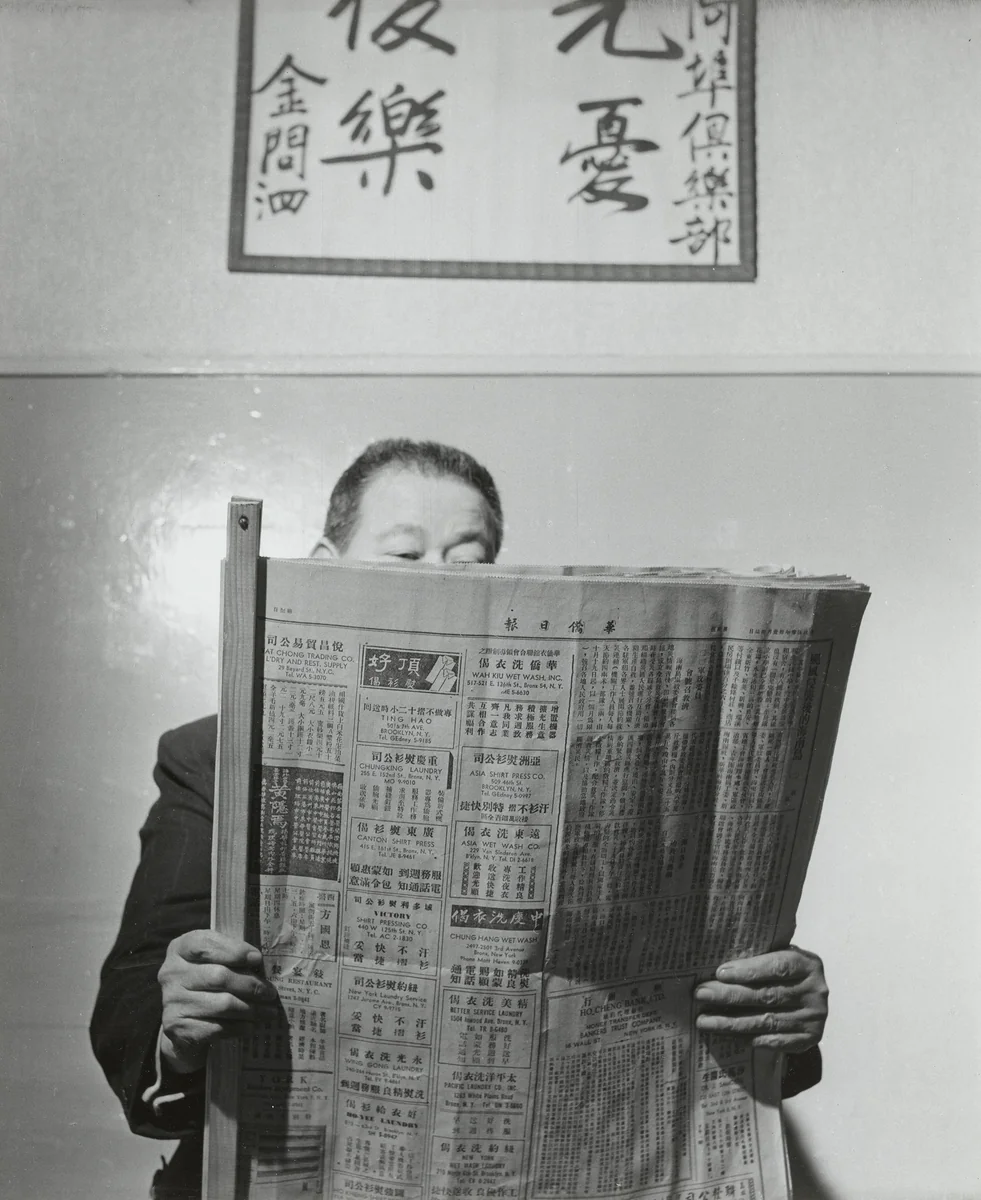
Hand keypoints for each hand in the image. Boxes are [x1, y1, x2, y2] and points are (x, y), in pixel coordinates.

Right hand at [158, 930, 277, 1074]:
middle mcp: (171, 973)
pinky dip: (239, 1027)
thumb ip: (232, 957)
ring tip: (269, 1011)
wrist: (184, 1021)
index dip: (234, 950)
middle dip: (251, 985)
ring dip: (251, 1009)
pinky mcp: (177, 1027)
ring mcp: (172, 1001)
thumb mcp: (214, 961)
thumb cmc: (207, 982)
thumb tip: (262, 966)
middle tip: (270, 992)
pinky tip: (251, 1025)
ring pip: (222, 1004)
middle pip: (219, 977)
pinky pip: (217, 1028)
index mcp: (180, 949)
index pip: (205, 944)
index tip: (258, 959)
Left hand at [694, 946, 827, 1053]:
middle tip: (701, 995)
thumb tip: (716, 966)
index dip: (748, 971)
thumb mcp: (779, 956)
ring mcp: (813, 1019)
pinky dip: (746, 1038)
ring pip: (766, 1021)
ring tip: (705, 1020)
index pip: (777, 967)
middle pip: (767, 996)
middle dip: (729, 996)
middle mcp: (815, 992)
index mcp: (808, 965)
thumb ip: (758, 958)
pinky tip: (725, 1034)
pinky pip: (773, 1040)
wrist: (810, 999)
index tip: (719, 974)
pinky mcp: (808, 1040)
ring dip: (731, 1022)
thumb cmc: (785, 972)